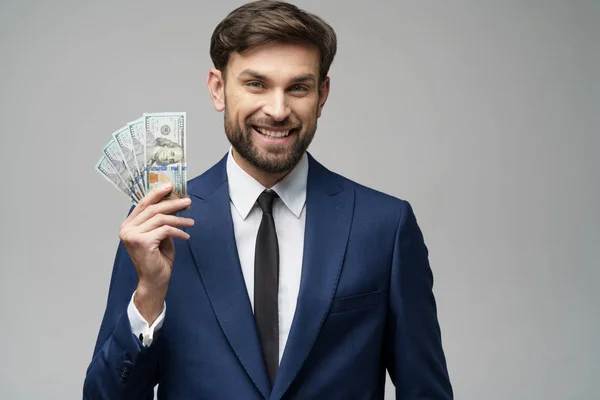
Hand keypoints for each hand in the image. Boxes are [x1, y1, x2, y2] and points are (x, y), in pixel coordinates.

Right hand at [118, 183, 193, 322]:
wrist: (155, 280)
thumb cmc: (157, 259)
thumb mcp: (159, 235)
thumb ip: (161, 221)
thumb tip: (173, 202)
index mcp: (128, 225)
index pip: (143, 204)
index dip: (157, 193)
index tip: (171, 186)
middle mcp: (127, 229)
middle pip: (153, 209)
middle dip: (173, 203)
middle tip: (188, 202)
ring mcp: (133, 235)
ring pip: (161, 218)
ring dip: (179, 219)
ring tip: (191, 222)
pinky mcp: (143, 242)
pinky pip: (165, 230)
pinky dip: (179, 231)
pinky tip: (186, 236)